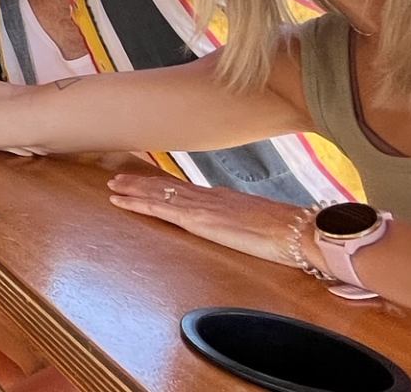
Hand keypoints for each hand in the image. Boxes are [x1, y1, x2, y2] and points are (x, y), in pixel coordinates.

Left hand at [106, 175, 307, 267]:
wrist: (298, 232)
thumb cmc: (287, 232)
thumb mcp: (259, 223)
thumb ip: (243, 222)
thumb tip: (238, 226)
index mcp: (222, 197)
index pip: (185, 188)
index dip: (162, 183)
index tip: (145, 179)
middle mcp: (208, 196)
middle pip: (166, 186)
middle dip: (140, 182)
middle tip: (117, 179)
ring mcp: (201, 206)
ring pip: (157, 193)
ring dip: (132, 189)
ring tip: (112, 186)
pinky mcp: (197, 220)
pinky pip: (158, 209)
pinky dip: (136, 203)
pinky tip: (120, 201)